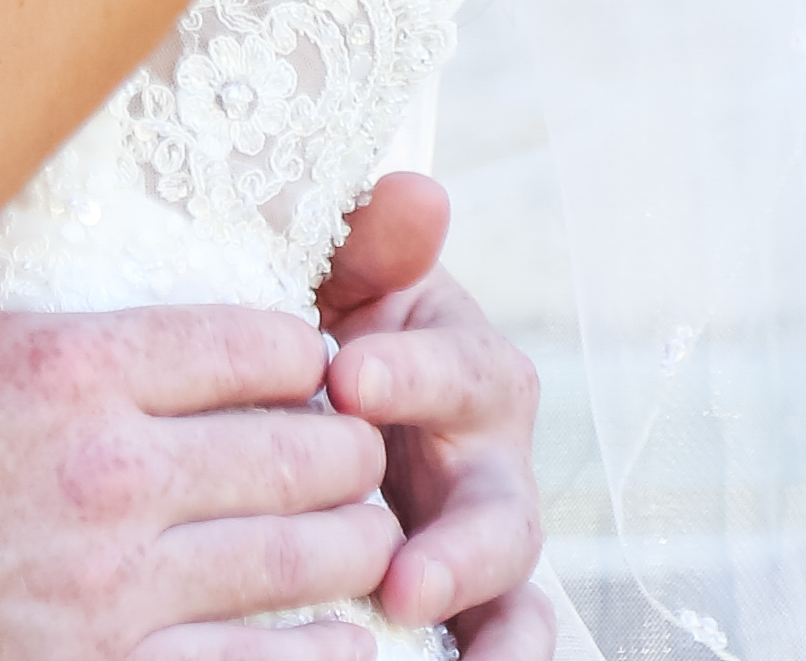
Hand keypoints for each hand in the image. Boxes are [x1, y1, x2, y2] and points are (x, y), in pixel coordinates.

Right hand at [0, 298, 397, 660]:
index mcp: (72, 368)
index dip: (303, 353)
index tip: (302, 365)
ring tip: (356, 534)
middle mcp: (109, 474)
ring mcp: (113, 589)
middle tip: (348, 452)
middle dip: (348, 448)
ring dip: (352, 542)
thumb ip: (15, 273)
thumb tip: (55, 173)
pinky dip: (321, 649)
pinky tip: (336, 634)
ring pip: (312, 556)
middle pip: (313, 449)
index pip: (265, 343)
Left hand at [310, 172, 547, 660]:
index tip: (349, 379)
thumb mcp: (337, 275)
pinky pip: (496, 640)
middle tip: (403, 574)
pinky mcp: (463, 603)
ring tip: (422, 632)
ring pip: (511, 597)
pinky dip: (487, 658)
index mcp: (464, 368)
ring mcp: (480, 543)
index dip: (413, 377)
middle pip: (502, 514)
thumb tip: (419, 191)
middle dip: (459, 551)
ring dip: (480, 627)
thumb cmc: (323, 321)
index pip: (459, 371)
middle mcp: (490, 463)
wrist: (294, 392)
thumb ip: (372, 242)